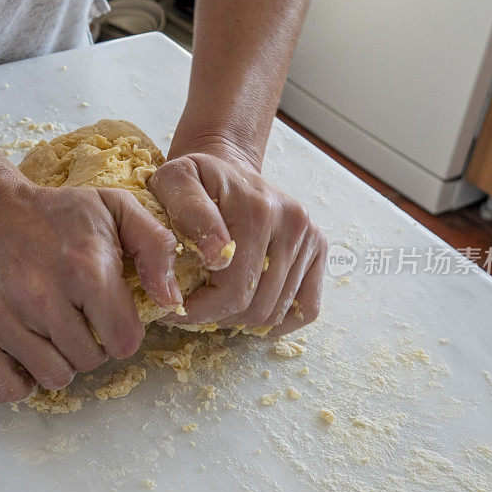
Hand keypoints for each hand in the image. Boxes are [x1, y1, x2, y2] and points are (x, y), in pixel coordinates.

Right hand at [0, 170, 180, 402]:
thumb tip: (171, 299)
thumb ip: (156, 247)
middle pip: (89, 362)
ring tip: (48, 327)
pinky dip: (20, 378)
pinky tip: (23, 348)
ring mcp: (0, 317)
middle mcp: (42, 298)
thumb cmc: (53, 212)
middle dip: (89, 345)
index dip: (122, 332)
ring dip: (57, 360)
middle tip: (74, 315)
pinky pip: (7, 389)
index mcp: (86, 270)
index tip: (107, 314)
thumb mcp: (115, 208)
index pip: (124, 342)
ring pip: (52, 378)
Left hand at [148, 140, 325, 335]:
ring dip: (241, 320)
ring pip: (276, 312)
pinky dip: (278, 322)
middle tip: (191, 310)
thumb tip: (216, 255)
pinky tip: (249, 314)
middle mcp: (292, 224)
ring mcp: (310, 238)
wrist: (228, 168)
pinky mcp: (318, 250)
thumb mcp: (175, 181)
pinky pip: (307, 307)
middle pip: (257, 306)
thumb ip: (187, 211)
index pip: (233, 291)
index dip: (198, 311)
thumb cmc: (197, 181)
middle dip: (217, 318)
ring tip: (214, 305)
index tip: (172, 309)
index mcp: (257, 210)